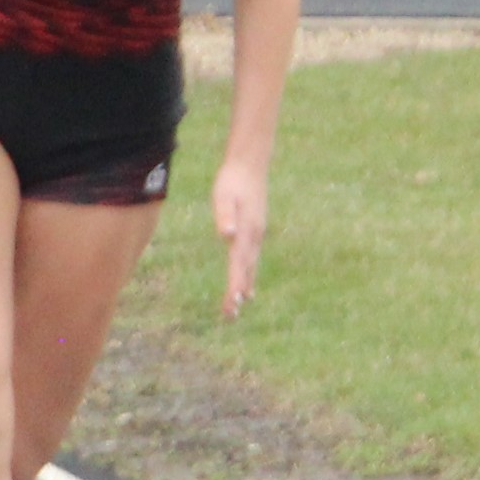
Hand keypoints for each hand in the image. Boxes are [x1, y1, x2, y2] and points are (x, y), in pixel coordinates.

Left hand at [210, 159, 266, 320]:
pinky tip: (247, 280)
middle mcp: (254, 237)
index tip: (232, 304)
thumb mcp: (222, 196)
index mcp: (245, 232)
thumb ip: (225, 215)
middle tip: (230, 315)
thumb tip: (227, 235)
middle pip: (245, 270)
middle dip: (237, 292)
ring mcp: (257, 233)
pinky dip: (249, 272)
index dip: (235, 285)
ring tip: (239, 304)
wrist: (250, 164)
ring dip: (244, 284)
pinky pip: (252, 257)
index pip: (238, 265)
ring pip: (250, 265)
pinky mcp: (256, 229)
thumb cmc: (232, 180)